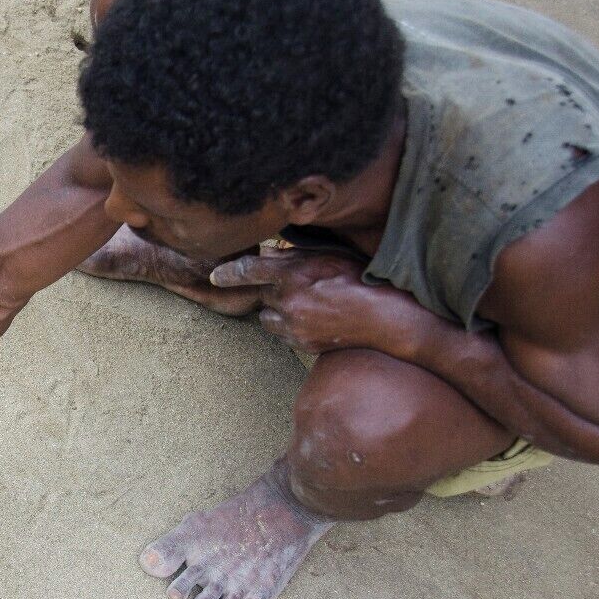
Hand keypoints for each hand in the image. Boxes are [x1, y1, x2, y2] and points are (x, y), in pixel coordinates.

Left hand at [209, 250, 424, 354]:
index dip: (229, 272)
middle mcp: (288, 302)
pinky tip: (312, 319)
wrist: (383, 318)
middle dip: (271, 290)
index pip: (249, 270)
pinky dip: (290, 327)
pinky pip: (283, 335)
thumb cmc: (359, 280)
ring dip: (277, 311)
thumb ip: (293, 256)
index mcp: (293, 275)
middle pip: (261, 295)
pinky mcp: (301, 344)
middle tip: (297, 286)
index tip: (215, 276)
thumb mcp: (327, 256)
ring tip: (305, 304)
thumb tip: (265, 254)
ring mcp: (294, 326)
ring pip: (268, 318)